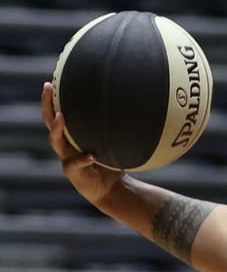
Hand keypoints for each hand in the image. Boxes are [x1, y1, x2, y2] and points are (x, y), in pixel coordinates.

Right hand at [41, 81, 124, 204]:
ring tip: (61, 116)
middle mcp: (65, 145)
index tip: (51, 82)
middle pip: (50, 122)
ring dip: (57, 129)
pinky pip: (75, 164)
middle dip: (47, 105)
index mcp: (72, 136)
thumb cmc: (111, 163)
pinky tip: (91, 155)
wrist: (111, 189)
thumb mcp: (112, 143)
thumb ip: (115, 129)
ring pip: (56, 142)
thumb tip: (133, 106)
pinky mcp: (73, 173)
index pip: (58, 114)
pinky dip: (83, 159)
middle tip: (47, 87)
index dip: (52, 99)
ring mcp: (67, 159)